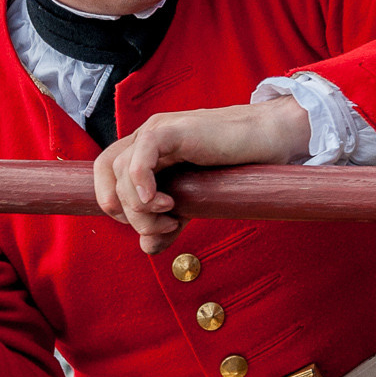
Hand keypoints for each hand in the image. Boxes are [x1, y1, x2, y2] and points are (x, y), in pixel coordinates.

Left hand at [93, 97, 312, 252]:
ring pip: (121, 169)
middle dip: (127, 213)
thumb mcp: (195, 202)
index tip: (151, 226)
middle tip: (163, 226)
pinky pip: (141, 151)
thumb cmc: (236, 165)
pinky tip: (159, 201)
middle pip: (108, 176)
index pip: (105, 177)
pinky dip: (141, 180)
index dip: (117, 208)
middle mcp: (145, 137)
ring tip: (171, 216)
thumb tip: (147, 247)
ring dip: (139, 205)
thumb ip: (169, 223)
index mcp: (145, 151)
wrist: (270, 140)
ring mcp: (158, 130)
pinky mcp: (174, 129)